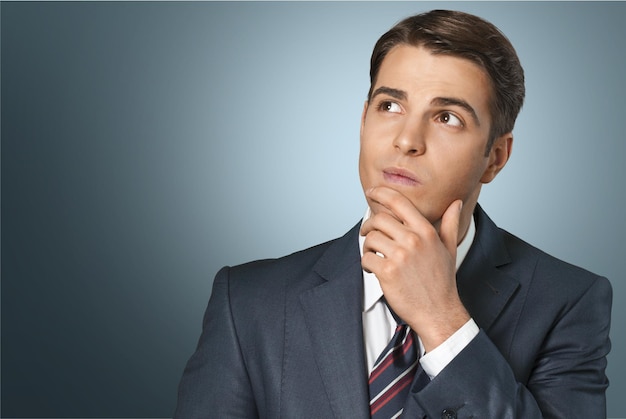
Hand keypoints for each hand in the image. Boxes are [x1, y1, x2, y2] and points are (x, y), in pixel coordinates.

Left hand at [360, 186, 469, 351]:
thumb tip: (456, 203)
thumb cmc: (442, 281)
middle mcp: (413, 240)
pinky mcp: (388, 272)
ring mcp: (400, 256)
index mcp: (426, 232)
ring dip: (367, 245)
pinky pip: (366, 258)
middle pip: (379, 219)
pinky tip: (373, 268)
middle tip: (367, 232)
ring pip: (370, 238)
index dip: (381, 192)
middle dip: (369, 224)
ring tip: (373, 254)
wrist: (439, 311)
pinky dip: (365, 262)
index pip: (399, 202)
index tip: (371, 192)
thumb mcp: (449, 249)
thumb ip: (449, 223)